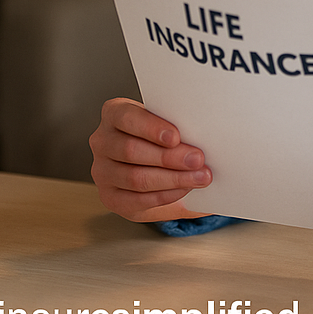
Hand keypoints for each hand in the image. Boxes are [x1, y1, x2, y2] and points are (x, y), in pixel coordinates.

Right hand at [89, 97, 212, 221]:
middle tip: (198, 159)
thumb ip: (180, 124)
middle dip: (169, 157)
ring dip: (172, 178)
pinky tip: (184, 189)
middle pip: (131, 150)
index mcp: (114, 113)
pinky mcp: (110, 197)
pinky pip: (137, 200)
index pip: (126, 117)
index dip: (151, 127)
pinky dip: (165, 195)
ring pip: (135, 177)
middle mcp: (103, 141)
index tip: (175, 136)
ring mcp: (102, 171)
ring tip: (199, 176)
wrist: (155, 163)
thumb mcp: (168, 123)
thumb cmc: (162, 137)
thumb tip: (210, 132)